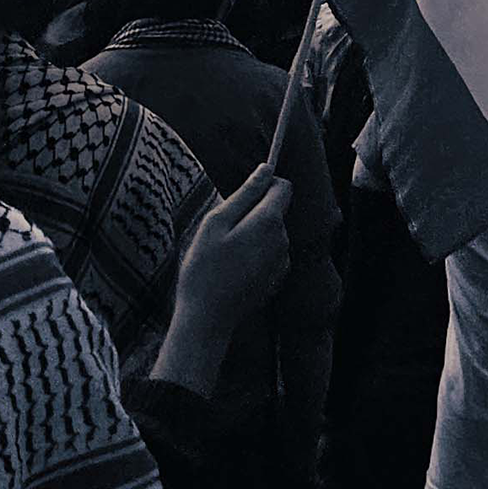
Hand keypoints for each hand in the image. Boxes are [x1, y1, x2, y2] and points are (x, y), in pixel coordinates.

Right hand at [155, 166, 293, 394]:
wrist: (207, 320)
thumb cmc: (204, 270)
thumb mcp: (215, 223)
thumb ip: (244, 193)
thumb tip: (266, 169)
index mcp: (269, 222)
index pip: (283, 186)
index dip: (265, 184)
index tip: (243, 194)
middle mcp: (283, 240)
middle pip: (277, 209)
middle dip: (255, 210)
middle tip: (224, 229)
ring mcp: (282, 261)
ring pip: (272, 232)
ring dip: (254, 233)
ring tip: (225, 252)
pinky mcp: (277, 278)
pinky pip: (270, 252)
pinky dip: (256, 252)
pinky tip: (233, 268)